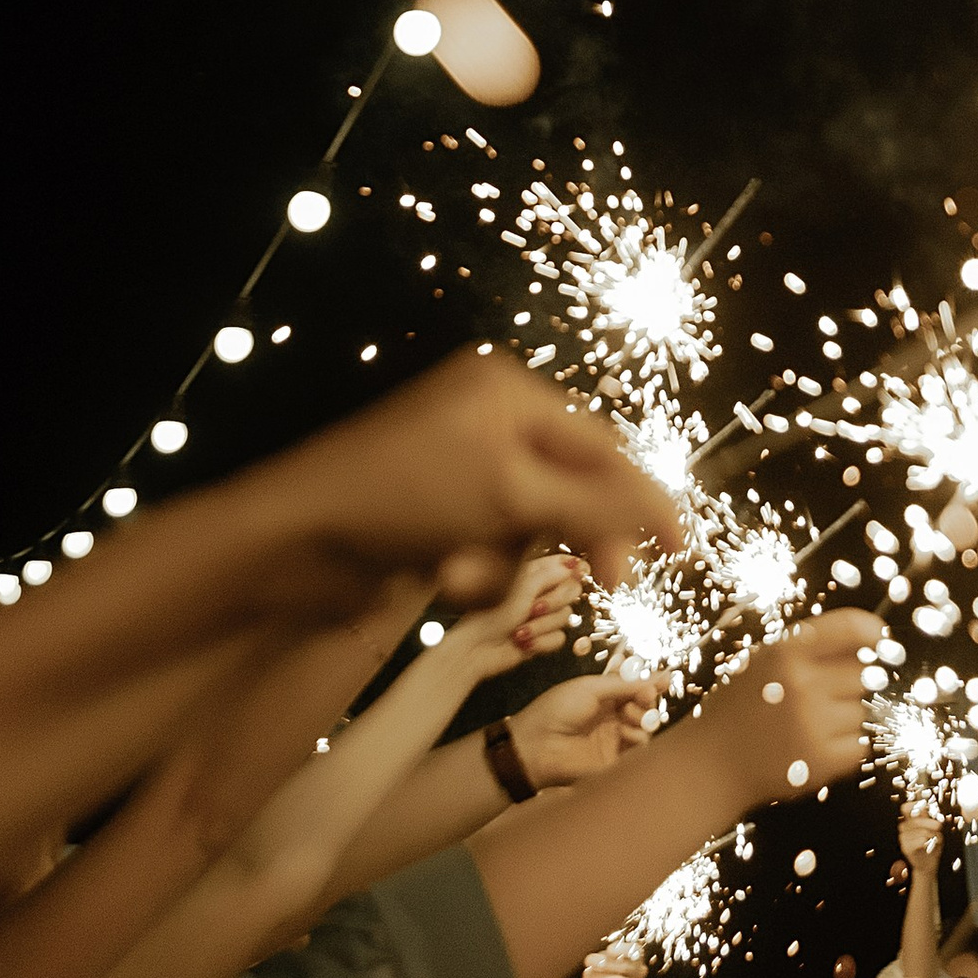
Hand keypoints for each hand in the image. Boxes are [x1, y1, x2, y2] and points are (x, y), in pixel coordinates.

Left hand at [275, 355, 679, 600]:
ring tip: (465, 575)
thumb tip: (662, 512)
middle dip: (575, 537)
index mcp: (507, 392)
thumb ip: (592, 506)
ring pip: (532, 530)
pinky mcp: (437, 518)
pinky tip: (443, 580)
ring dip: (510, 562)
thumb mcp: (509, 496)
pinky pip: (490, 551)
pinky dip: (477, 572)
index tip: (680, 548)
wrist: (297, 540)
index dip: (642, 496)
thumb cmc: (402, 493)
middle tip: (605, 584)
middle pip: (571, 488)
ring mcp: (462, 472)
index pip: (600, 444)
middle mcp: (489, 424)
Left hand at [463, 553, 584, 677]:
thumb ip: (550, 575)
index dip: (574, 567)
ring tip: (519, 630)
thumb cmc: (490, 615)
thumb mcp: (521, 588)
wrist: (476, 650)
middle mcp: (539, 592)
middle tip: (534, 608)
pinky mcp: (542, 637)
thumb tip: (574, 565)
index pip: (563, 563)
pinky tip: (523, 643)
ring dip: (542, 626)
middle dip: (554, 602)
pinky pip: (560, 639)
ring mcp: (541, 616)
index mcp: (532, 573)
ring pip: (565, 617)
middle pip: (571, 590)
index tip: (580, 572)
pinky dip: (541, 642)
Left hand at [513, 669, 658, 788]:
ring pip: (645, 727)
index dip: (650, 684)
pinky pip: (638, 749)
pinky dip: (639, 737)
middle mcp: (611, 717)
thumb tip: (658, 677)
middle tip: (644, 697)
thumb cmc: (558, 710)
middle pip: (644, 707)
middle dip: (647, 699)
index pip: (634, 689)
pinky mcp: (615, 760)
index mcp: (603, 697)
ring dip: (642, 717)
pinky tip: (625, 732)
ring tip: (627, 716)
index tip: (664, 680)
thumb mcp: (591, 688)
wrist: (538, 745)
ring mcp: (614, 738)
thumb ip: (624, 684)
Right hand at [702, 614, 880, 804]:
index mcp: (785, 652)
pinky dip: (846, 745)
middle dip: (848, 683)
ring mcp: (814, 724)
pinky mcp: (824, 760)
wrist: (712, 763)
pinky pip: (861, 744)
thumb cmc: (740, 707)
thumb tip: (870, 639)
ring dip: (844, 717)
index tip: (880, 639)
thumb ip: (809, 648)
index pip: (850, 628)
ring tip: (807, 725)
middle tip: (818, 697)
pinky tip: (815, 744)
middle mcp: (802, 684)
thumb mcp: (763, 661)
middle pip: (863, 673)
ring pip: (863, 711)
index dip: (873, 632)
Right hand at [899, 808, 941, 868]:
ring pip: (920, 830)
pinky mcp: (905, 848)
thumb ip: (928, 818)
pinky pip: (919, 841)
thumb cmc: (932, 846)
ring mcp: (903, 838)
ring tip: (934, 840)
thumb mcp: (933, 829)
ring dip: (931, 834)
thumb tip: (926, 804)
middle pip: (915, 819)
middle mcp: (904, 828)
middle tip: (939, 826)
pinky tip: (929, 846)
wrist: (928, 866)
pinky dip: (928, 843)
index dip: (914, 805)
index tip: (924, 805)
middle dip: (929, 822)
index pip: (905, 808)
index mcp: (909, 822)